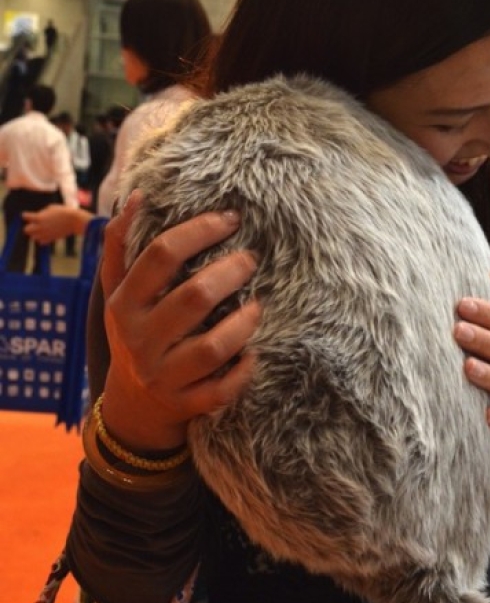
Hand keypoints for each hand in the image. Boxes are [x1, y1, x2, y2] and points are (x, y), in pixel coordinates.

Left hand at [22, 205, 91, 242]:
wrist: (74, 220)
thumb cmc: (63, 211)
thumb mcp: (50, 208)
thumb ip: (41, 214)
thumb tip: (37, 218)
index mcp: (39, 217)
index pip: (25, 216)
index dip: (26, 215)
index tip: (29, 214)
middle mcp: (40, 227)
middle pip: (26, 230)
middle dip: (29, 226)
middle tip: (34, 223)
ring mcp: (45, 234)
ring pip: (33, 237)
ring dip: (35, 233)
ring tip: (41, 229)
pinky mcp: (51, 239)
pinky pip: (41, 242)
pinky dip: (42, 238)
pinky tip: (46, 234)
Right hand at [99, 192, 260, 452]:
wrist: (133, 406)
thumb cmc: (134, 333)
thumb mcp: (117, 292)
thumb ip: (120, 245)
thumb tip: (138, 196)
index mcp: (124, 303)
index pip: (161, 255)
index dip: (200, 230)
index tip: (231, 219)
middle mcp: (140, 339)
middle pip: (193, 297)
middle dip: (230, 272)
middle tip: (251, 260)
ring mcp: (164, 375)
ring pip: (212, 347)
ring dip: (243, 323)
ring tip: (258, 305)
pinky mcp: (186, 404)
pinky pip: (222, 389)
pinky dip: (244, 371)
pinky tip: (255, 353)